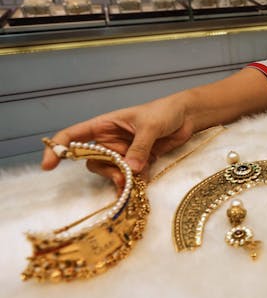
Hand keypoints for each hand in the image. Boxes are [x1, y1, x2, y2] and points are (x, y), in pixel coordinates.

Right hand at [41, 96, 194, 187]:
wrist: (188, 117)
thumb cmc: (165, 112)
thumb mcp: (150, 126)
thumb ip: (139, 147)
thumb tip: (129, 169)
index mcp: (104, 125)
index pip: (73, 136)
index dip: (57, 148)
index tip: (49, 165)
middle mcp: (110, 140)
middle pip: (92, 160)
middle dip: (103, 171)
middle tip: (120, 177)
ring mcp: (123, 152)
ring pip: (110, 171)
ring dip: (119, 179)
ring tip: (132, 183)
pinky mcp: (138, 162)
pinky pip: (129, 176)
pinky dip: (133, 183)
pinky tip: (141, 185)